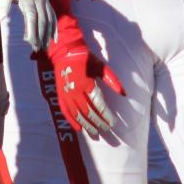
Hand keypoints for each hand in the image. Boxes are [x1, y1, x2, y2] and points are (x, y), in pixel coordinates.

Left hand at [0, 0, 54, 50]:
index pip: (32, 16)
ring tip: (44, 47)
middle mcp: (39, 0)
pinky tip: (54, 38)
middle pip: (42, 20)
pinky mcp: (48, 2)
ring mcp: (45, 1)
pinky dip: (55, 27)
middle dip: (40, 35)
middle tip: (36, 49)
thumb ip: (2, 5)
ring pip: (49, 19)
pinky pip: (53, 16)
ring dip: (48, 34)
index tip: (30, 41)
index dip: (32, 29)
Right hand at [47, 18, 123, 137]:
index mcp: (87, 84)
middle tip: (106, 129)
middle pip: (89, 112)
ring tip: (95, 132)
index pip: (99, 105)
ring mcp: (66, 95)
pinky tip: (79, 129)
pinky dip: (72, 121)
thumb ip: (112, 81)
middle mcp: (76, 92)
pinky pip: (66, 112)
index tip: (113, 123)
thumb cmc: (86, 58)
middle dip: (98, 122)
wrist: (65, 52)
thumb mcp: (101, 67)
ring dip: (87, 125)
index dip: (106, 115)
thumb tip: (124, 94)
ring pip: (77, 115)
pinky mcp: (60, 95)